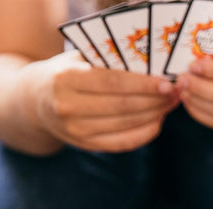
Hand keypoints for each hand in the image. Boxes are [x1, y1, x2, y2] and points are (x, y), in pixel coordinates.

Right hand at [30, 51, 179, 151]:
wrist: (35, 100)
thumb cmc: (67, 72)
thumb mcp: (80, 59)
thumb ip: (109, 61)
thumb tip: (153, 66)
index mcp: (66, 78)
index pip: (113, 83)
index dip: (144, 85)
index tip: (168, 84)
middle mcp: (67, 106)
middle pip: (123, 106)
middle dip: (155, 101)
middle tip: (176, 94)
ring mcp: (75, 129)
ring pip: (125, 125)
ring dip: (154, 116)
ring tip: (170, 105)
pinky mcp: (84, 145)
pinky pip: (122, 143)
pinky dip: (144, 134)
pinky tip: (157, 122)